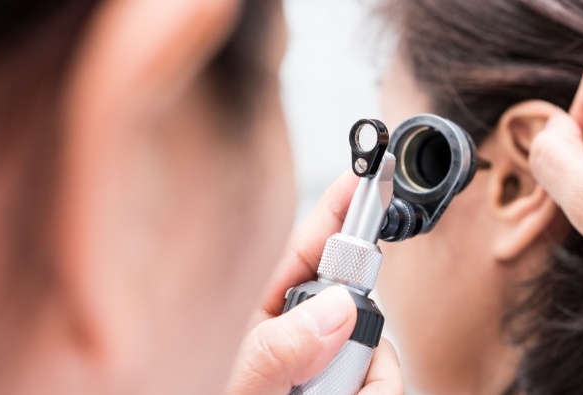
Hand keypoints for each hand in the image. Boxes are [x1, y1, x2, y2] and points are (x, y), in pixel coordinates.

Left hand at [226, 173, 402, 393]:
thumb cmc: (199, 390)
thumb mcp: (234, 382)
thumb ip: (277, 349)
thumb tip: (336, 311)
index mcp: (261, 311)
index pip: (310, 245)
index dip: (343, 206)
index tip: (373, 173)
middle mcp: (298, 333)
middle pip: (360, 306)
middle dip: (365, 342)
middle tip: (345, 380)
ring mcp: (323, 366)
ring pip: (378, 355)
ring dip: (371, 386)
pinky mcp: (346, 389)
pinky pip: (384, 386)